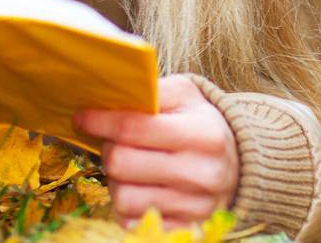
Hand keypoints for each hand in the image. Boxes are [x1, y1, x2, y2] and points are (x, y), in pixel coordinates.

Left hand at [73, 74, 238, 229]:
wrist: (238, 167)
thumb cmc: (202, 125)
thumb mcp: (186, 96)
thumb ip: (152, 91)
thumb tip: (110, 95)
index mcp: (203, 134)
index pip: (133, 128)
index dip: (100, 122)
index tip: (82, 117)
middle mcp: (201, 174)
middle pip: (122, 164)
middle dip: (108, 150)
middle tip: (114, 143)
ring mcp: (193, 207)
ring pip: (123, 197)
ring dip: (116, 181)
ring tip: (130, 168)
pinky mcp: (184, 230)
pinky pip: (132, 223)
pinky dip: (128, 206)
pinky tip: (140, 189)